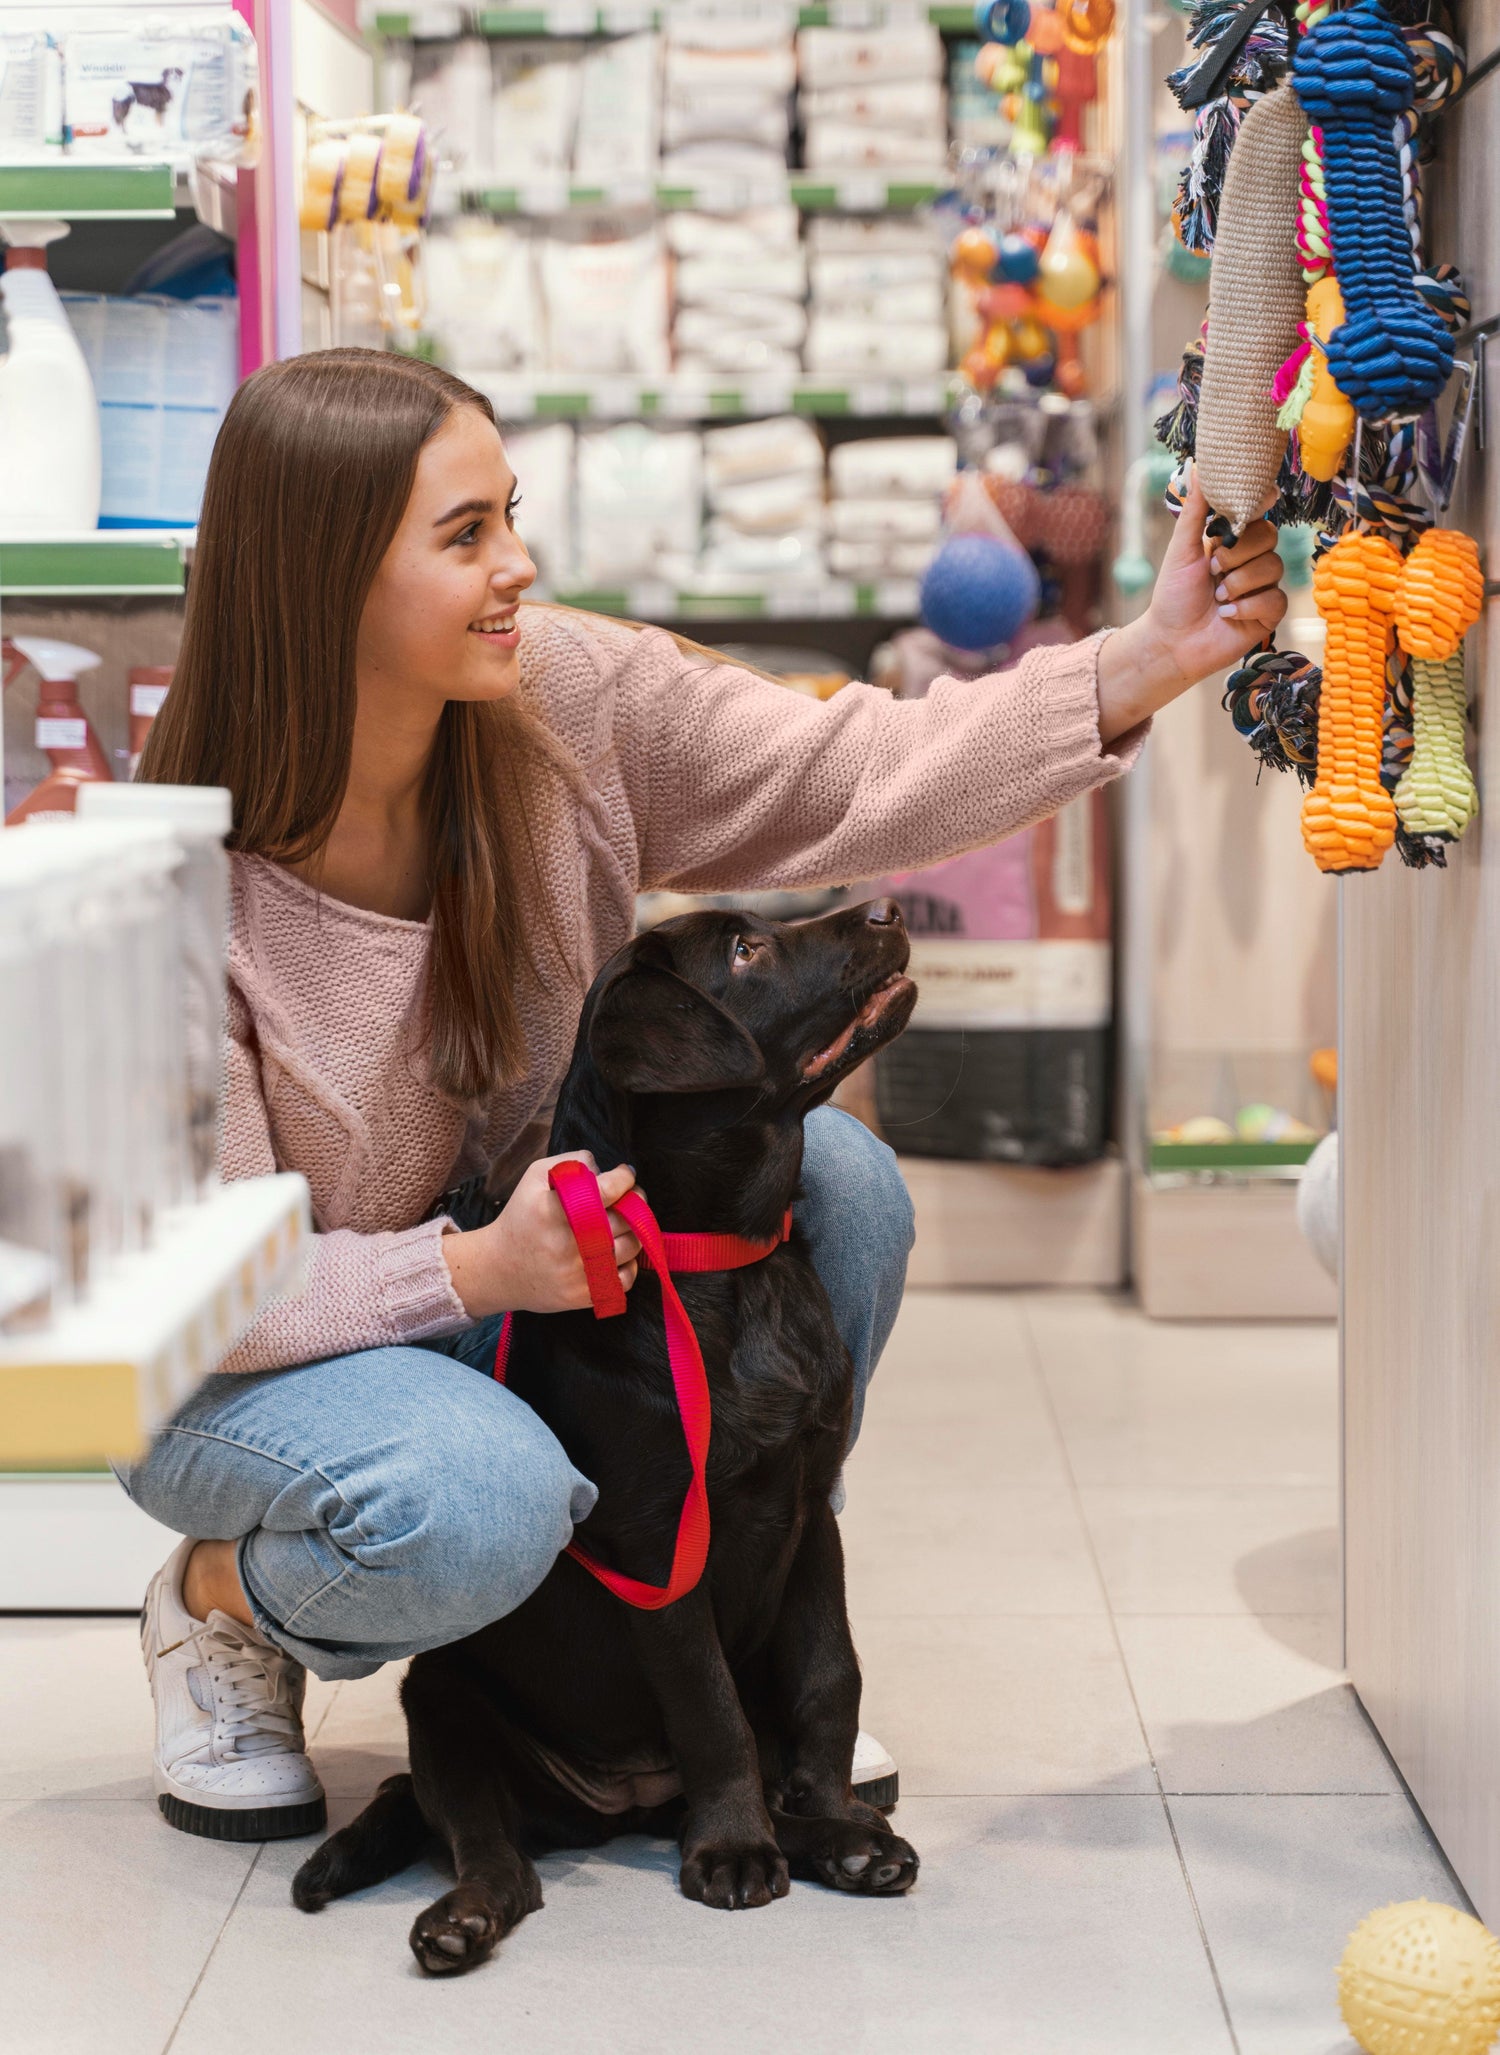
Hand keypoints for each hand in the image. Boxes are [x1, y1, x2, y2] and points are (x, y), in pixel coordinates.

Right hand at [442, 1152, 641, 1319]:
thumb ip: (572, 1162)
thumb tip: (606, 1169)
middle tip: (631, 1196)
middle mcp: (568, 1243)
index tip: (626, 1174)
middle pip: (626, 1218)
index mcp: (554, 1211)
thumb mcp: (534, 1178)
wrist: (498, 1269)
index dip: (625, 1178)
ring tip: (623, 1223)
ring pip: (631, 1247)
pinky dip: (628, 1263)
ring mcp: (578, 1273)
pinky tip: (615, 1252)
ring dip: (634, 1231)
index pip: (608, 1190)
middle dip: (636, 1201)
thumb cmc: (521, 1218)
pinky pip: (626, 1278)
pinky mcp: (584, 1295)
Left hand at [1095, 464, 1288, 743]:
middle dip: (1237, 554)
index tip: (1259, 500)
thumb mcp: (1182, 549)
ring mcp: (1263, 585)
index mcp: (1232, 539)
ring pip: (1273, 568)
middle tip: (1213, 569)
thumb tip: (1200, 465)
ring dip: (1237, 584)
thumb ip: (1196, 509)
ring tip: (1216, 598)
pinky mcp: (1269, 613)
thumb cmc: (1173, 596)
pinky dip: (1246, 607)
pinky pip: (1275, 599)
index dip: (1259, 505)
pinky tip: (1227, 615)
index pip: (1257, 512)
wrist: (1171, 642)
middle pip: (1269, 536)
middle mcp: (1252, 559)